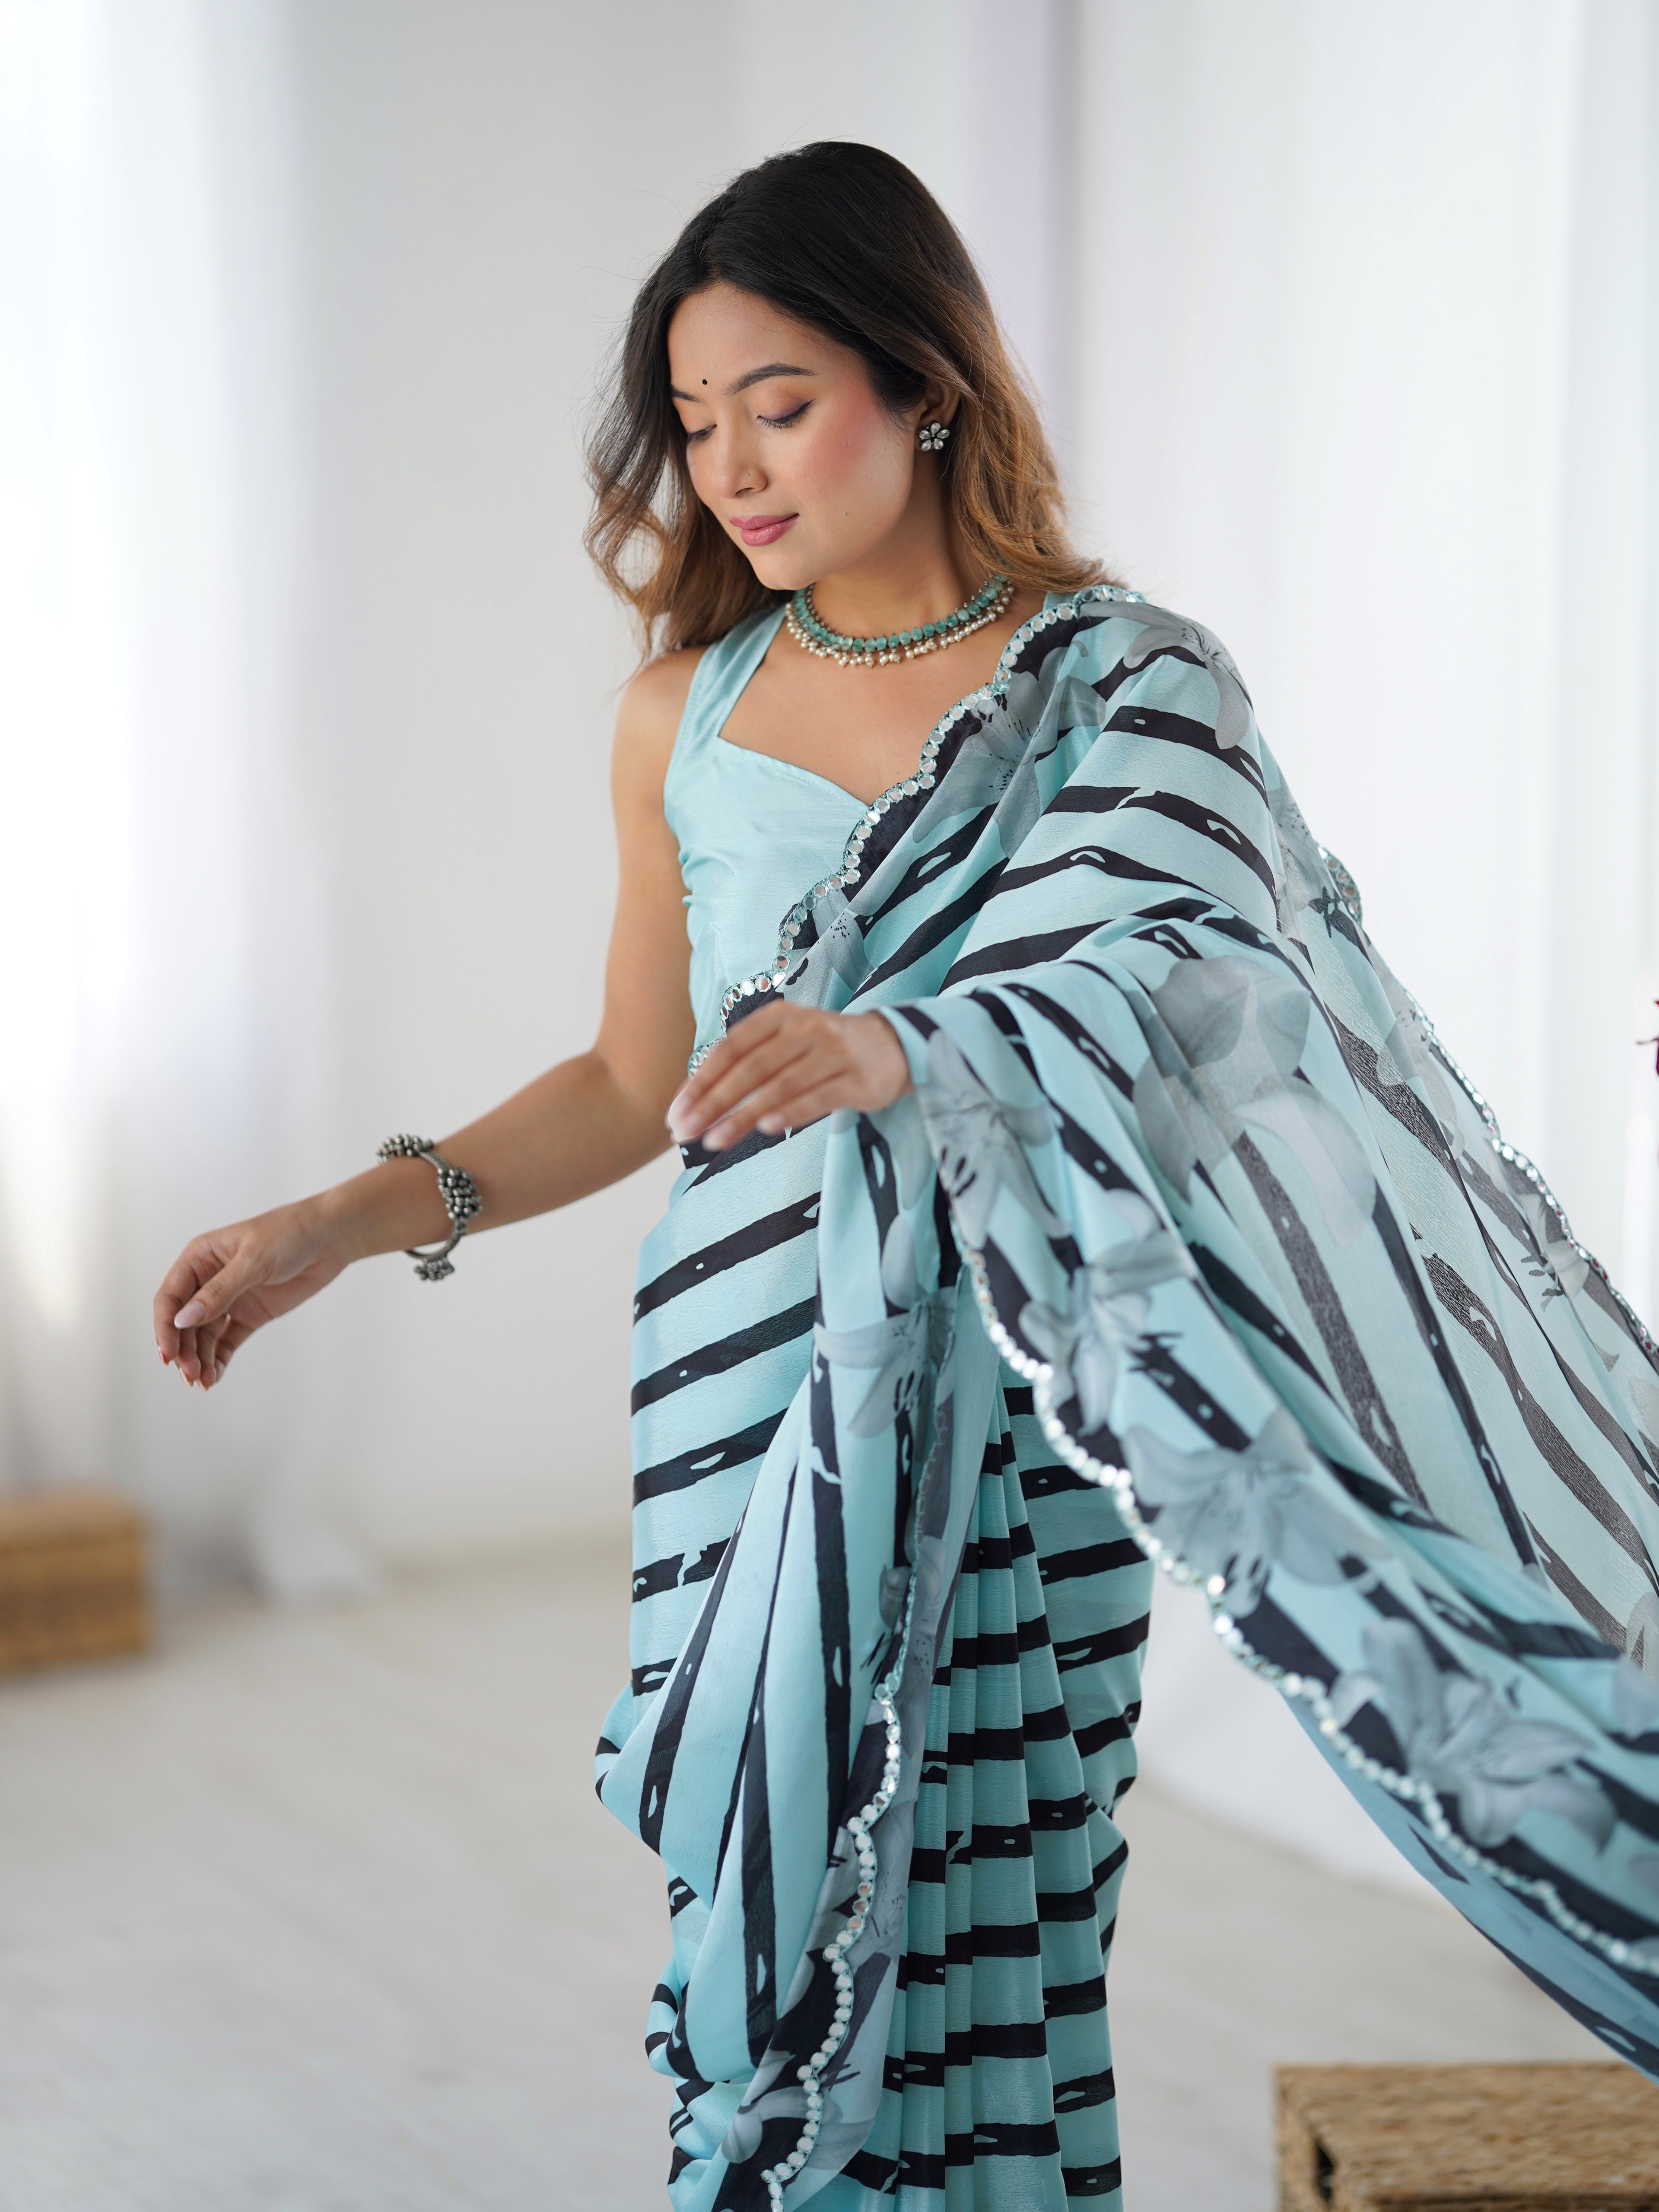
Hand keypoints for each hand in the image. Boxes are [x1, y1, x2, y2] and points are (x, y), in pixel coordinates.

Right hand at [154, 1198, 352, 1389]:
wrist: (331, 1237)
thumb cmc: (290, 1234)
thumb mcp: (253, 1260)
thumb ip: (219, 1292)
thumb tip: (182, 1320)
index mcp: (200, 1258)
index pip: (170, 1297)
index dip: (165, 1326)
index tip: (167, 1353)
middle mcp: (208, 1280)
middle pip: (183, 1321)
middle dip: (183, 1349)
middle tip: (190, 1374)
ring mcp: (229, 1299)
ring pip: (203, 1335)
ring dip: (199, 1358)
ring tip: (202, 1381)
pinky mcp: (250, 1314)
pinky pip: (226, 1341)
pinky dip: (218, 1359)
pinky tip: (214, 1377)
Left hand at [667, 1003, 911, 1152]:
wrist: (896, 1045)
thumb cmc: (826, 1051)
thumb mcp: (786, 1044)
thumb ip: (749, 1065)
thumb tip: (697, 1101)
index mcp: (779, 1017)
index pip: (730, 1048)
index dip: (700, 1081)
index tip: (675, 1114)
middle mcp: (805, 1030)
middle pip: (750, 1068)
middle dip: (713, 1102)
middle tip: (683, 1133)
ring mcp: (832, 1053)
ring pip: (780, 1085)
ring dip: (743, 1115)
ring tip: (713, 1142)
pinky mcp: (856, 1080)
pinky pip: (818, 1098)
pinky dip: (791, 1113)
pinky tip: (766, 1130)